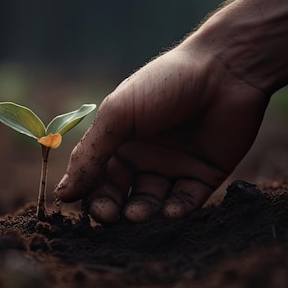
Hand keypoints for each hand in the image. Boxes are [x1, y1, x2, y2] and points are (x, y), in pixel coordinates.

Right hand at [54, 44, 268, 222]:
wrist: (225, 71)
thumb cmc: (164, 85)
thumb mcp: (118, 115)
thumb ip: (90, 155)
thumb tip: (62, 194)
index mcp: (119, 140)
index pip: (96, 177)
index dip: (88, 194)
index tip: (81, 207)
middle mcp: (144, 156)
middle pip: (120, 195)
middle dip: (112, 209)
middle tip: (111, 216)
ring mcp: (174, 167)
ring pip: (152, 203)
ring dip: (142, 213)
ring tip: (139, 213)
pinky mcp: (204, 175)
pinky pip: (186, 202)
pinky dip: (176, 211)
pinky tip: (169, 211)